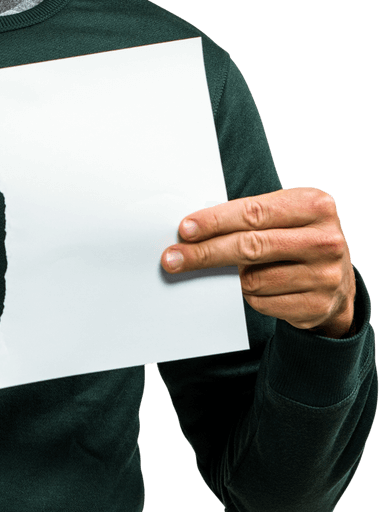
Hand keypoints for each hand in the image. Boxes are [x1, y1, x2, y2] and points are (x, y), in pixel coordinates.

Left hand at [162, 187, 355, 337]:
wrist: (337, 281)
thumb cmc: (295, 238)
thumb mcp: (283, 216)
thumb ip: (248, 217)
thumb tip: (192, 230)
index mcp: (314, 205)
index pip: (253, 212)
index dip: (214, 221)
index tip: (184, 229)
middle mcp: (325, 239)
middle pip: (250, 246)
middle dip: (205, 252)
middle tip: (173, 258)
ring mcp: (326, 275)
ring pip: (253, 279)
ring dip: (232, 277)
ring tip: (235, 270)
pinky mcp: (318, 306)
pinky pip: (263, 302)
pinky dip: (250, 296)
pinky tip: (255, 288)